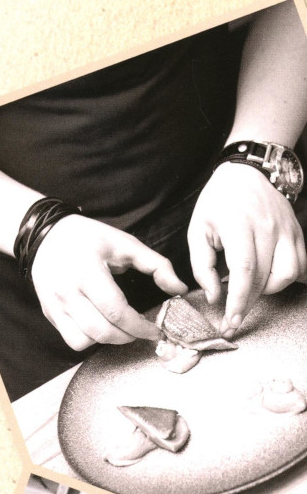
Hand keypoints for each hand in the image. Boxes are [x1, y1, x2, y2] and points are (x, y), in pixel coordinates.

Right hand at [30, 215, 188, 349]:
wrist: (47, 237)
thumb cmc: (89, 238)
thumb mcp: (125, 243)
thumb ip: (156, 265)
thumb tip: (179, 290)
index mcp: (87, 272)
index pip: (116, 311)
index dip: (139, 326)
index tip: (154, 330)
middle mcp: (67, 292)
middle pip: (102, 331)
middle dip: (128, 336)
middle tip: (141, 331)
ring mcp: (55, 305)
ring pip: (85, 340)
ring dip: (108, 340)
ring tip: (120, 328)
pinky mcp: (50, 314)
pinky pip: (71, 340)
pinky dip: (89, 340)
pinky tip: (100, 327)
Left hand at [188, 161, 306, 335]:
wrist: (248, 173)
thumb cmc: (218, 203)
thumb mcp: (197, 230)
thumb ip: (202, 266)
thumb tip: (215, 296)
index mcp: (239, 225)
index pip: (245, 271)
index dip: (239, 301)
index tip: (231, 321)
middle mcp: (268, 228)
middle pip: (265, 277)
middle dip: (248, 304)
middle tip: (233, 319)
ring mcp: (287, 230)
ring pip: (289, 273)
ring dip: (269, 290)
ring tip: (250, 288)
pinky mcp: (298, 232)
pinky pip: (300, 264)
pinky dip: (286, 278)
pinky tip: (269, 279)